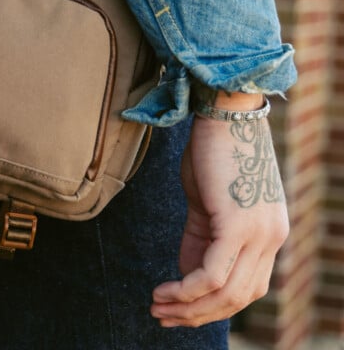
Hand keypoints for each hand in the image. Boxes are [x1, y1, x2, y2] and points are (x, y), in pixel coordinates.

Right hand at [150, 105, 288, 327]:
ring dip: (189, 307)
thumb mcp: (208, 201)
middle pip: (238, 298)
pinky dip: (187, 289)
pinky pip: (213, 274)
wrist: (225, 114)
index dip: (212, 305)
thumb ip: (203, 237)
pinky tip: (165, 291)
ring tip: (157, 306)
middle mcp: (272, 240)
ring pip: (226, 293)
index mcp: (269, 234)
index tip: (177, 308)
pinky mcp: (238, 226)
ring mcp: (259, 235)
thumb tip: (188, 274)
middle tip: (163, 316)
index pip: (246, 287)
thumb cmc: (214, 150)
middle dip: (198, 314)